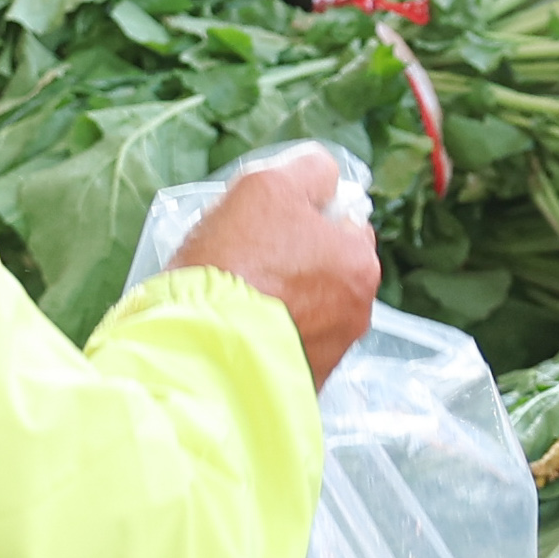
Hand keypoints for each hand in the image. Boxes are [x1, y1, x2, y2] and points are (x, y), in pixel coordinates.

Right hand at [170, 151, 380, 387]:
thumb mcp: (267, 186)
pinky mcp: (301, 386)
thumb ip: (307, 170)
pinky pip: (286, 346)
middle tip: (244, 259)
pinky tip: (235, 330)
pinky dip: (267, 335)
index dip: (303, 216)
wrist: (199, 351)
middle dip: (293, 261)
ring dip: (280, 299)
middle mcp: (357, 313)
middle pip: (325, 269)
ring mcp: (331, 354)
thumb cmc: (235, 262)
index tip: (265, 224)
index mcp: (360, 263)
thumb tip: (326, 174)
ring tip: (234, 298)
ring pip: (306, 309)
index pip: (342, 224)